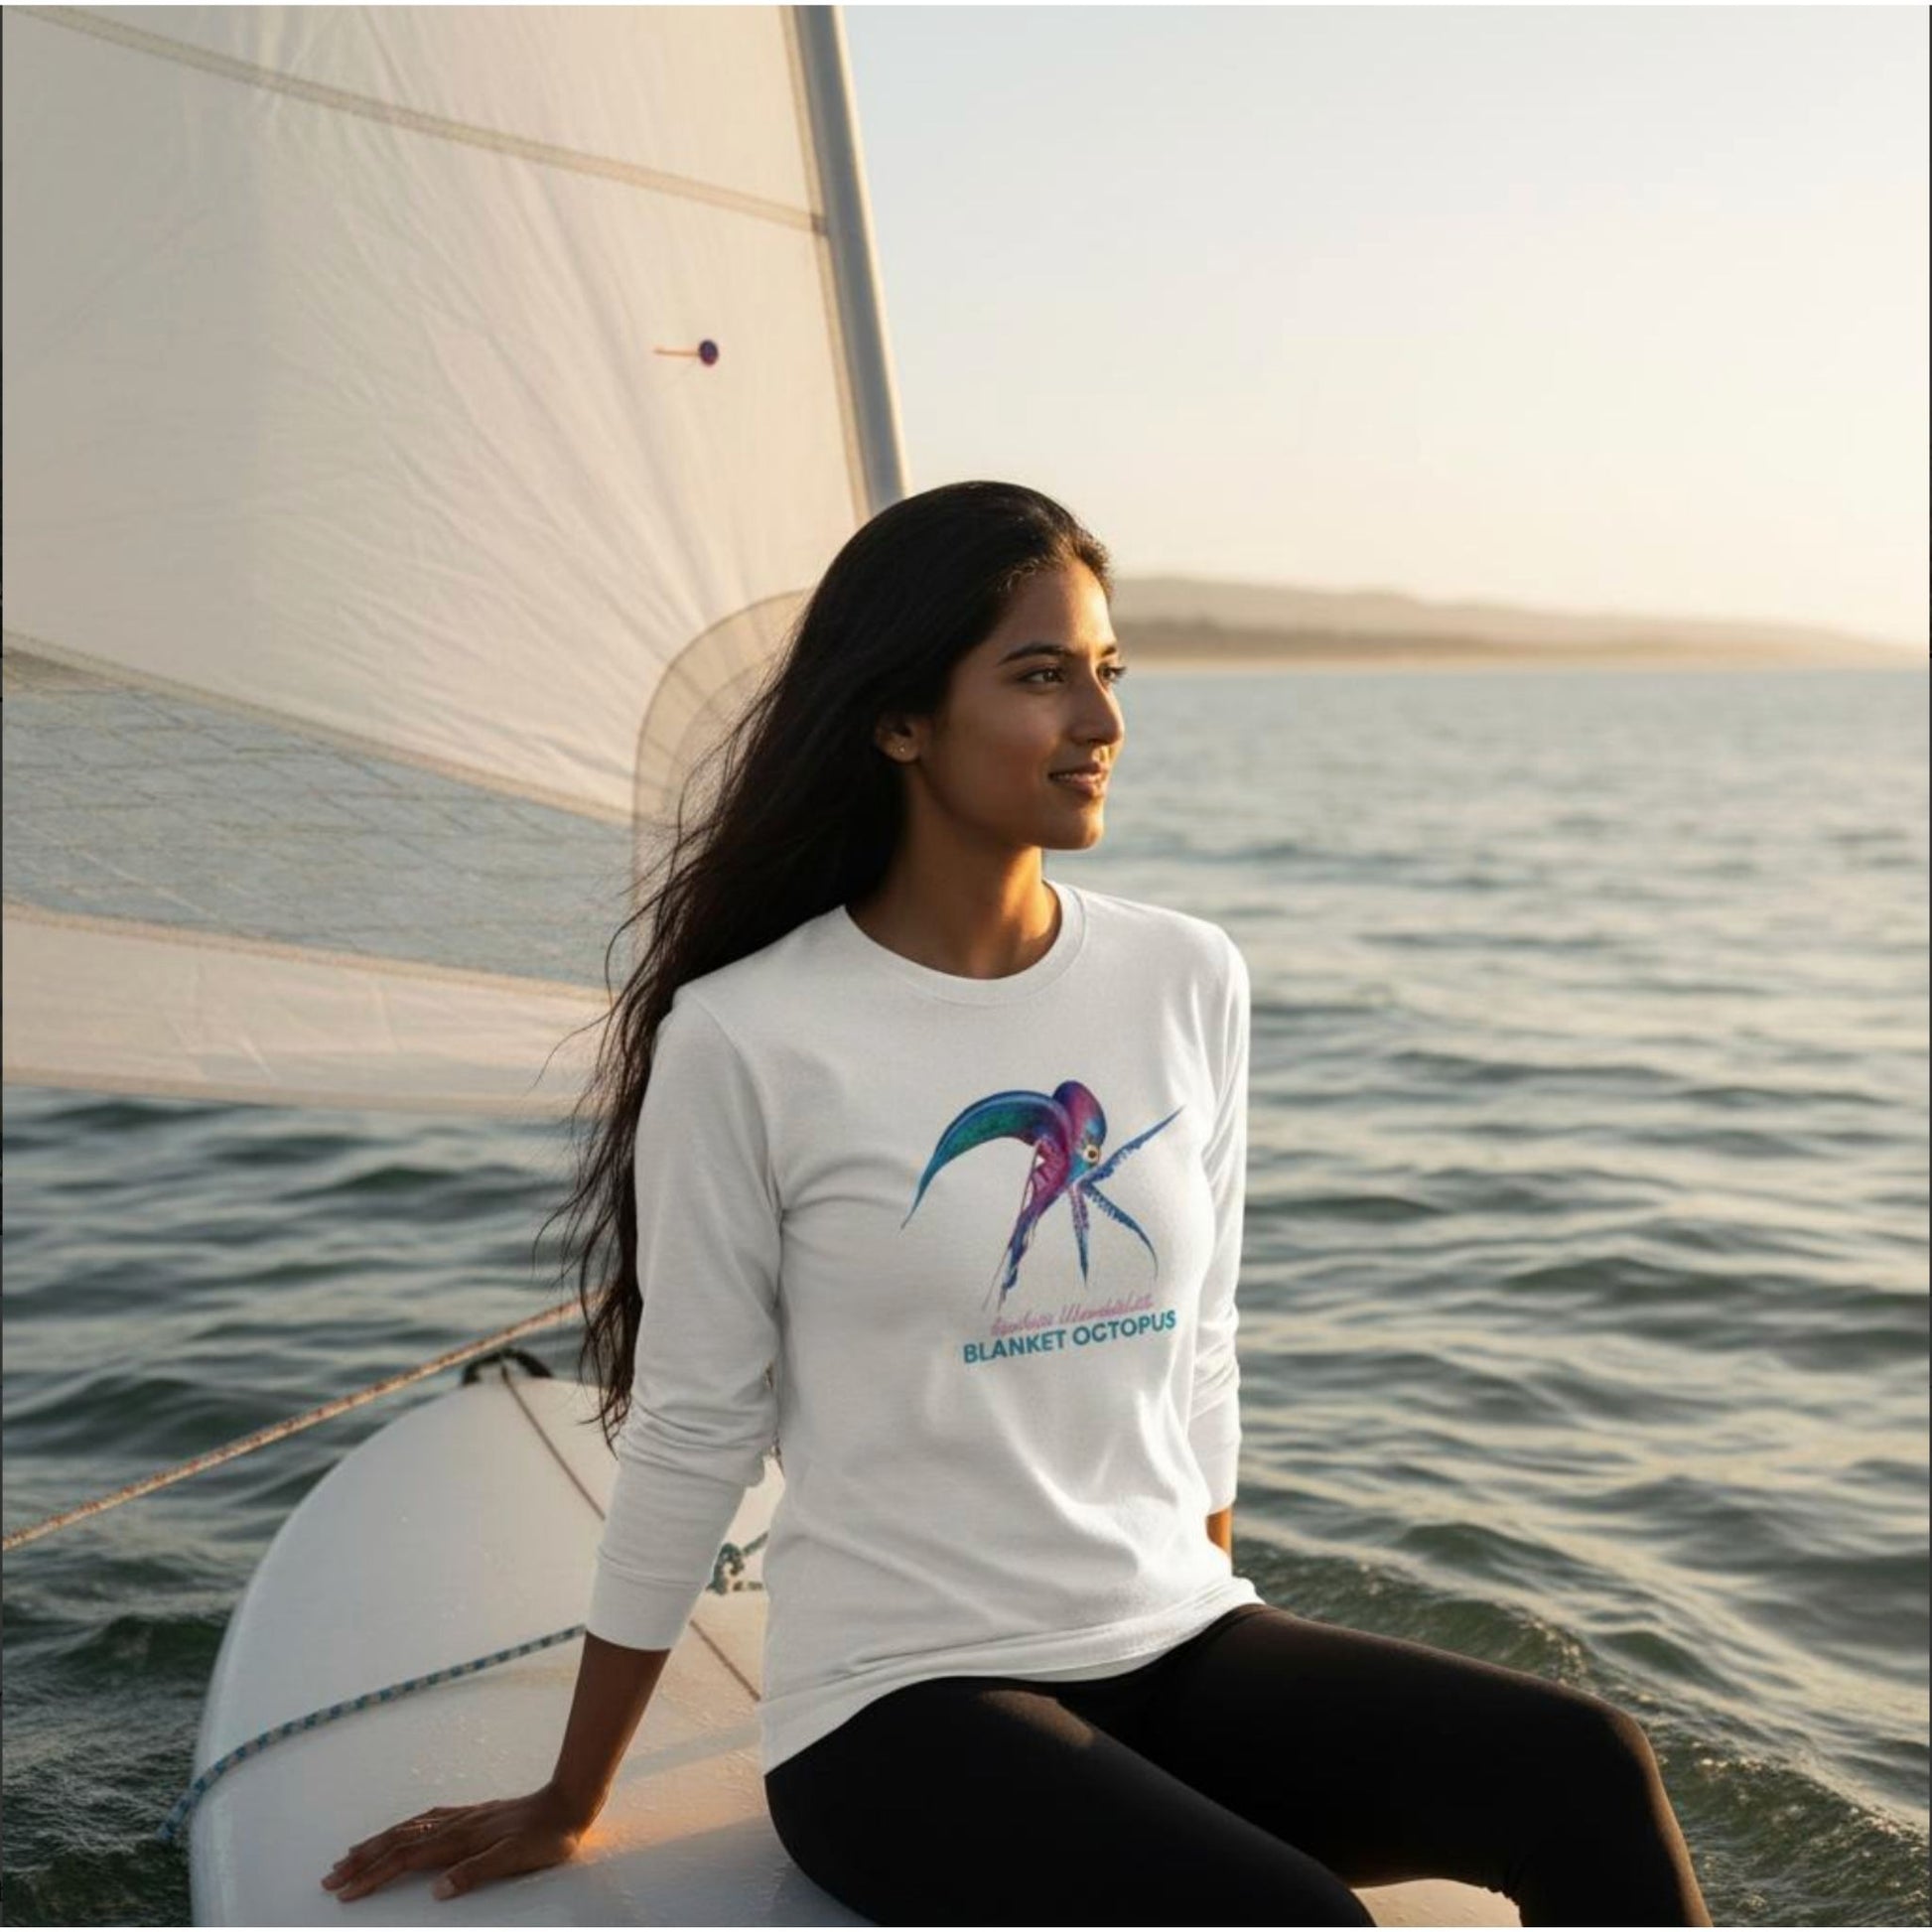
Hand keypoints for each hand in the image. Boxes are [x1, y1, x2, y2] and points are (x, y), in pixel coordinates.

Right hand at [321, 1783, 588, 1903]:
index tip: (344, 1891)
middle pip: (398, 1842)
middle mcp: (455, 1826)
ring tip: (350, 1854)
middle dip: (362, 1860)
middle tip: (329, 1876)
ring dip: (377, 1843)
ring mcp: (462, 1817)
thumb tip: (437, 1891)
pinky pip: (427, 1820)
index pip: (405, 1859)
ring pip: (409, 1829)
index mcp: (459, 1840)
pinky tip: (402, 1830)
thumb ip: (476, 1873)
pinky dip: (404, 1828)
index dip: (373, 1875)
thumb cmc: (545, 1838)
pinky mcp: (473, 1814)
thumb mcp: (515, 1859)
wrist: (568, 1803)